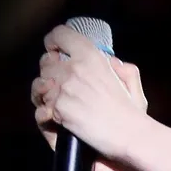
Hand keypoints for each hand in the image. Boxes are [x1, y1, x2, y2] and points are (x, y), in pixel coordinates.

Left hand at [31, 25, 149, 158]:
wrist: (128, 135)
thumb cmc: (131, 111)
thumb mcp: (130, 78)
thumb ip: (118, 65)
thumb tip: (111, 62)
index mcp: (91, 56)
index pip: (60, 34)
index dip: (53, 40)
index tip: (55, 49)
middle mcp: (74, 68)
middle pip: (45, 62)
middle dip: (49, 72)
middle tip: (59, 82)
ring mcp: (63, 89)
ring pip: (39, 85)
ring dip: (45, 93)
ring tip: (57, 101)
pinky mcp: (57, 109)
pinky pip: (41, 106)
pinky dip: (46, 112)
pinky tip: (57, 116)